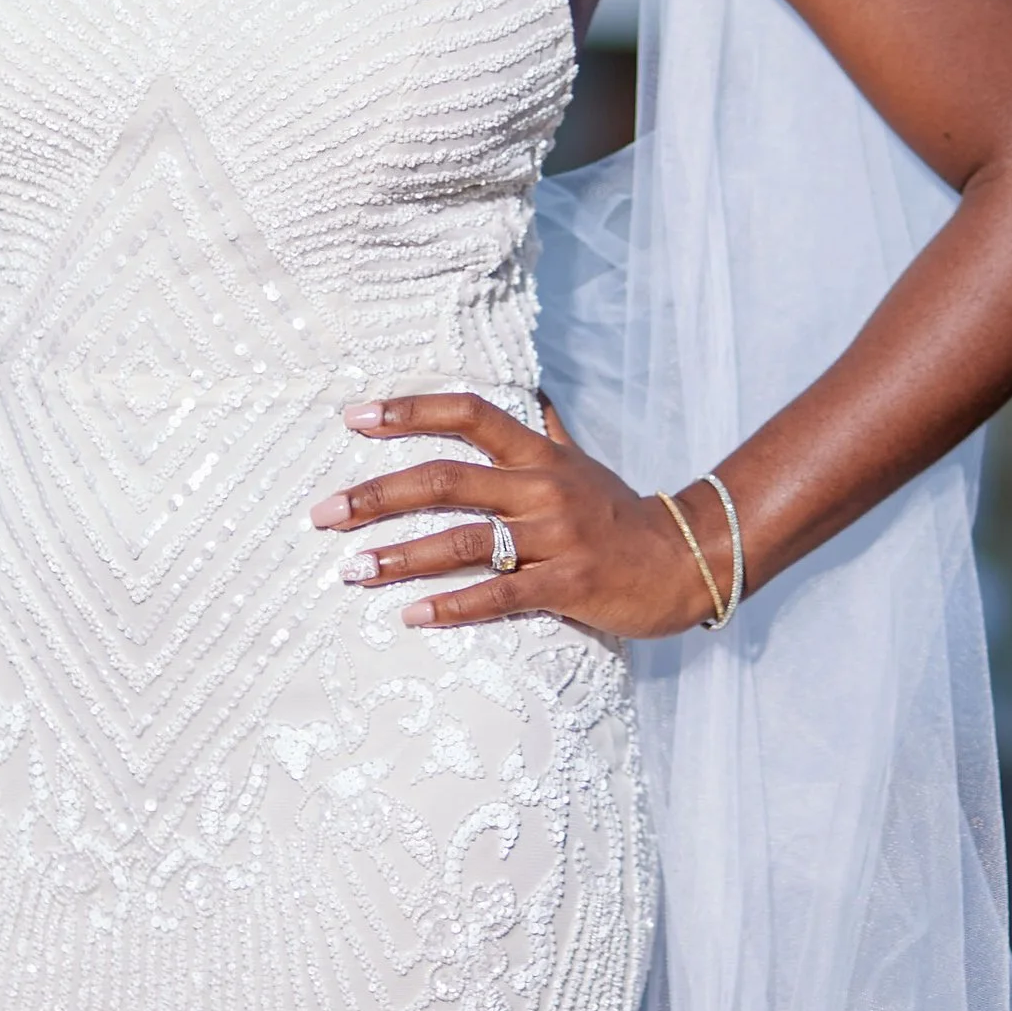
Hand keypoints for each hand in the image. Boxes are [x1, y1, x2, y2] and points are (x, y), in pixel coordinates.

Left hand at [309, 392, 733, 641]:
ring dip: (400, 557)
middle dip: (376, 495)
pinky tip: (411, 616)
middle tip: (322, 514)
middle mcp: (540, 488)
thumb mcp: (583, 464)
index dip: (409, 411)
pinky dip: (452, 606)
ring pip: (462, 541)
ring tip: (351, 571)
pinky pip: (500, 595)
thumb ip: (549, 432)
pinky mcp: (568, 585)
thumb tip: (533, 394)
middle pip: (445, 479)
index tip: (353, 416)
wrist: (689, 561)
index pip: (467, 415)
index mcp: (538, 455)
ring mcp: (554, 537)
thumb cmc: (622, 516)